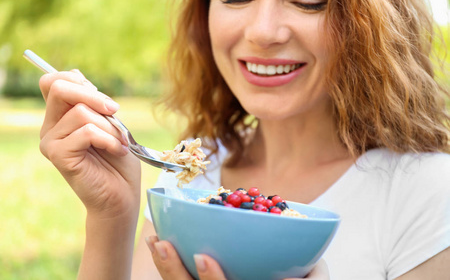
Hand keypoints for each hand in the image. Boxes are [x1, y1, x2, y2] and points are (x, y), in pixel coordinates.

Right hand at [39, 70, 140, 218]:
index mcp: (61, 116)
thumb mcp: (110, 123)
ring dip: (110, 127)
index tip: (104, 101)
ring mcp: (51, 141)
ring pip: (80, 112)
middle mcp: (50, 127)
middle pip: (58, 87)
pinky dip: (109, 139)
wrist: (122, 195)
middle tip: (115, 111)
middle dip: (94, 96)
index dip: (78, 80)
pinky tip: (118, 151)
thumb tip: (80, 78)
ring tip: (120, 143)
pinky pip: (87, 132)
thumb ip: (93, 103)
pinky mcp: (58, 155)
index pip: (53, 81)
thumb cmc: (118, 159)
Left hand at [146, 236, 328, 279]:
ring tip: (156, 238)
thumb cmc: (302, 278)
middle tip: (164, 245)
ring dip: (165, 265)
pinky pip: (180, 279)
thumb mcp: (315, 279)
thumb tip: (287, 278)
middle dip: (174, 272)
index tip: (203, 257)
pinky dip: (167, 262)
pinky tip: (159, 239)